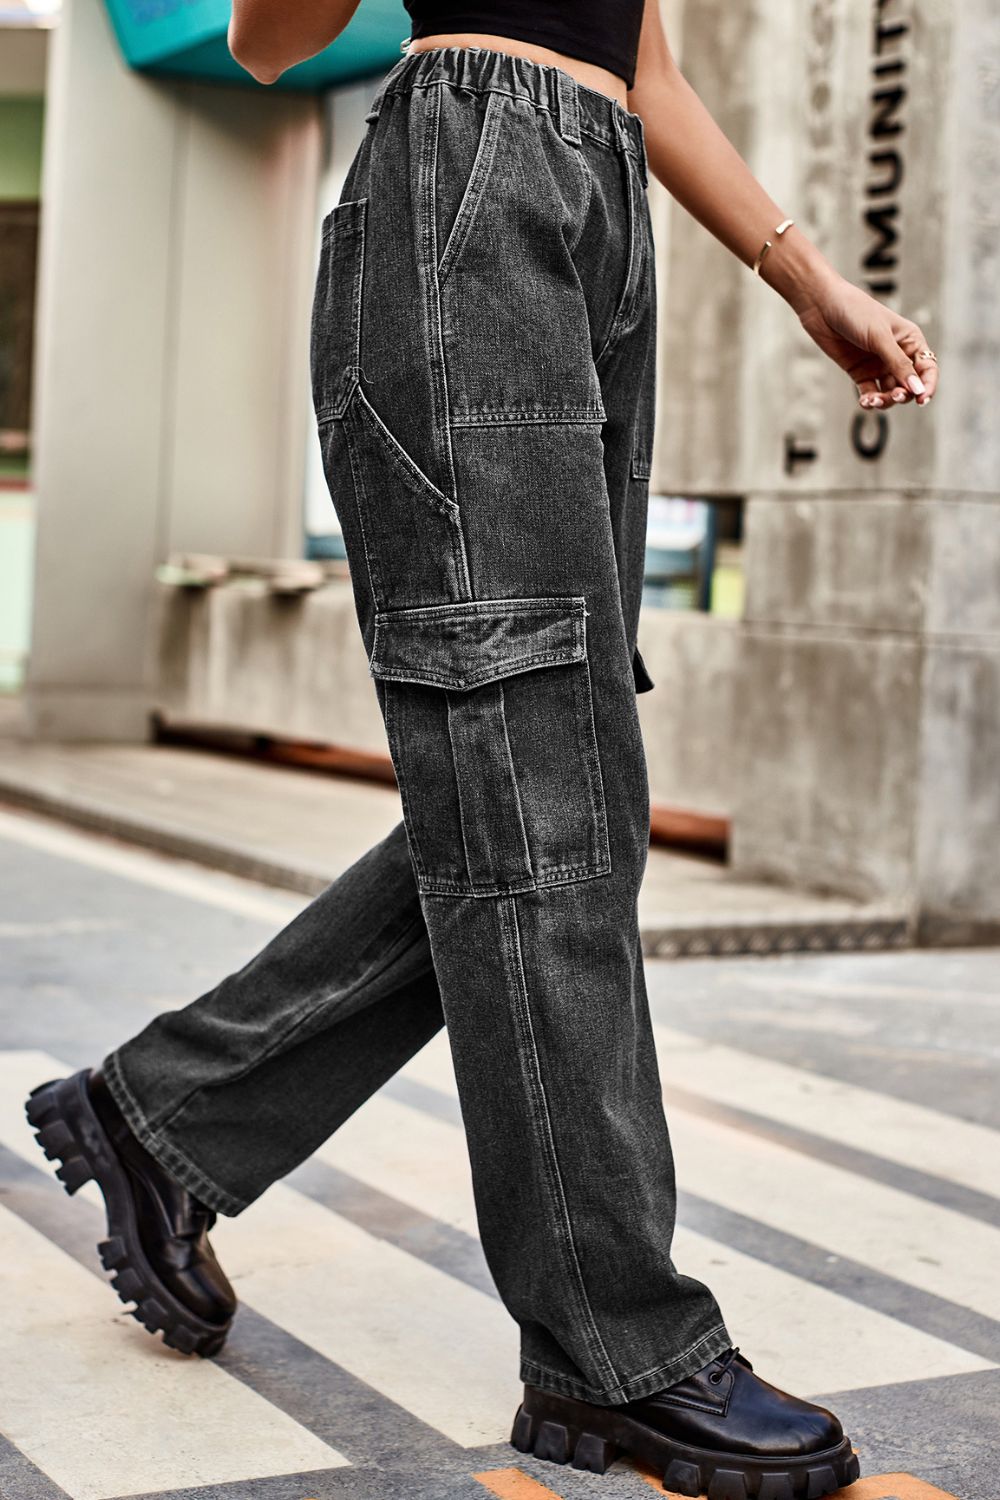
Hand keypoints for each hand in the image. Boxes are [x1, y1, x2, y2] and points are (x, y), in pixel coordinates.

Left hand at [794, 273, 937, 410]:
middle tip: (895, 396)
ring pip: (890, 392)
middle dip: (905, 395)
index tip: (922, 399)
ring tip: (874, 400)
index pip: (927, 368)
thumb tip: (917, 389)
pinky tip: (866, 401)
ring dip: (886, 401)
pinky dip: (870, 400)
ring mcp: (878, 364)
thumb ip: (898, 364)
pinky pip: (870, 392)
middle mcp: (897, 354)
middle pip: (909, 384)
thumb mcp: (880, 337)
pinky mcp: (860, 372)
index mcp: (910, 340)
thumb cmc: (856, 312)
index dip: (928, 385)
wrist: (822, 306)